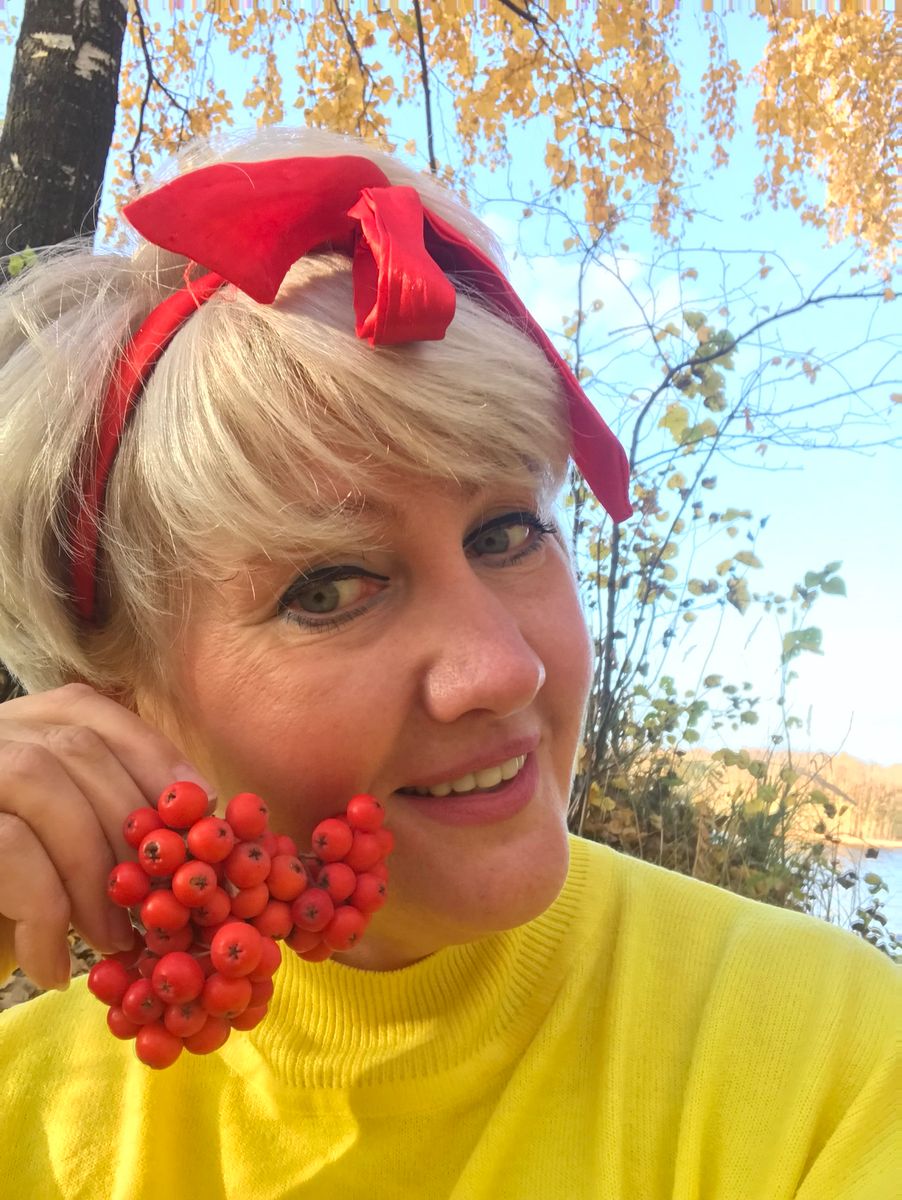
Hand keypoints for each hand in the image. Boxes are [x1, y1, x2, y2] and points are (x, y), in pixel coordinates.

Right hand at [0, 684, 213, 991]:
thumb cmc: (10, 900)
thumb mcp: (66, 847)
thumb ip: (113, 818)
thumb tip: (206, 824)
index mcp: (19, 724)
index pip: (94, 715)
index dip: (153, 757)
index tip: (203, 810)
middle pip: (77, 752)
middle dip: (130, 829)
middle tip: (159, 903)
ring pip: (42, 788)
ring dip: (93, 873)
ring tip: (113, 941)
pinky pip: (7, 848)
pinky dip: (45, 915)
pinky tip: (54, 967)